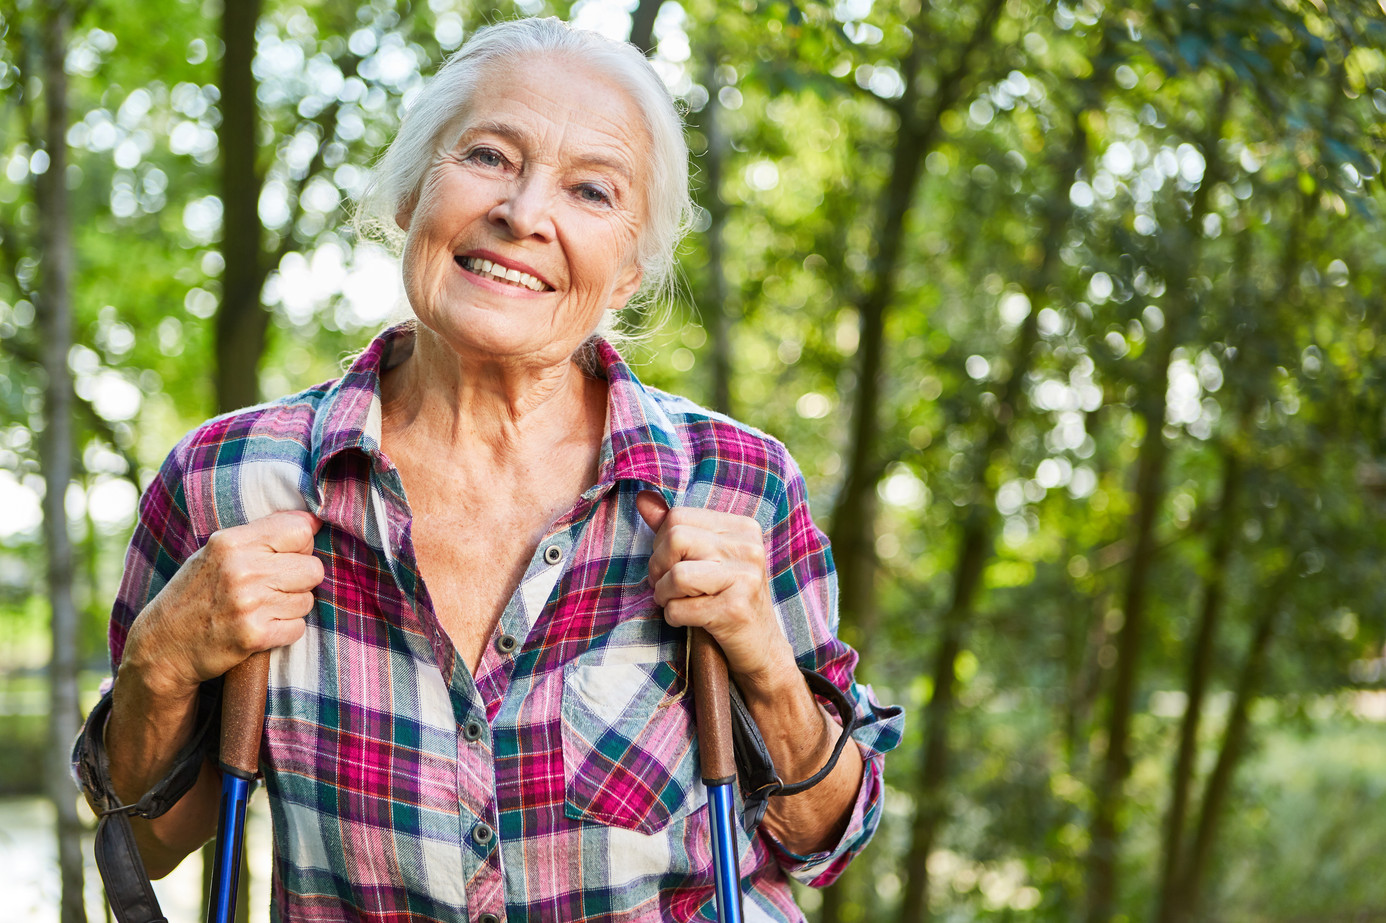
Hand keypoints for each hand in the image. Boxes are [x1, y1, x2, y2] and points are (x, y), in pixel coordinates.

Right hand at [123, 510, 324, 697]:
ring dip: (290, 608)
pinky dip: (284, 632)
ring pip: (307, 600)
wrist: (163, 646)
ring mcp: (248, 603)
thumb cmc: (195, 595)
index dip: (302, 545)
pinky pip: (297, 628)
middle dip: (300, 580)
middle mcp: (241, 569)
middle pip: (313, 568)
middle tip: (274, 588)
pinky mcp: (254, 635)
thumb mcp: (217, 553)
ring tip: (261, 609)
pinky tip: (260, 628)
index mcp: (232, 542)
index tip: (289, 555)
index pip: (300, 529)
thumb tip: (313, 521)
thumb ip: (260, 536)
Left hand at [636, 491, 795, 685]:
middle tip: (665, 586)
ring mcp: (746, 579)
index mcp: (743, 528)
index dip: (661, 543)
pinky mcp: (735, 610)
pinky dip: (673, 617)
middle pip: (676, 539)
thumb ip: (675, 528)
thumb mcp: (706, 558)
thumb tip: (643, 499)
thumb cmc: (727, 598)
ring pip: (676, 574)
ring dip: (664, 595)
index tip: (669, 565)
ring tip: (675, 602)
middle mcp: (748, 548)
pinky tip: (688, 620)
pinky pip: (680, 608)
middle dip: (658, 567)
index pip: (679, 516)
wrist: (761, 647)